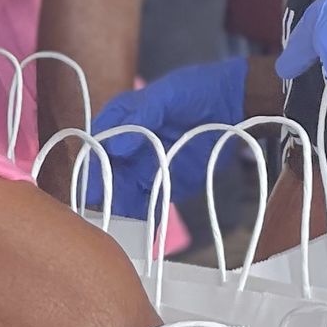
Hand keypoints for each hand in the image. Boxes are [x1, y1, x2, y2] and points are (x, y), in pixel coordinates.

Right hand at [89, 57, 248, 217]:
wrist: (234, 103)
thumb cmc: (196, 89)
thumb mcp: (167, 94)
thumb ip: (141, 115)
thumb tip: (115, 147)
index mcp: (120, 120)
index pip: (96, 145)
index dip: (92, 166)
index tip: (92, 187)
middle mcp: (127, 147)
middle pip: (107, 175)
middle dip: (104, 196)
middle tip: (103, 216)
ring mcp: (145, 167)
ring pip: (124, 193)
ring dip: (120, 212)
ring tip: (120, 231)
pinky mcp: (167, 183)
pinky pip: (150, 204)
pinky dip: (146, 221)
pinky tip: (143, 237)